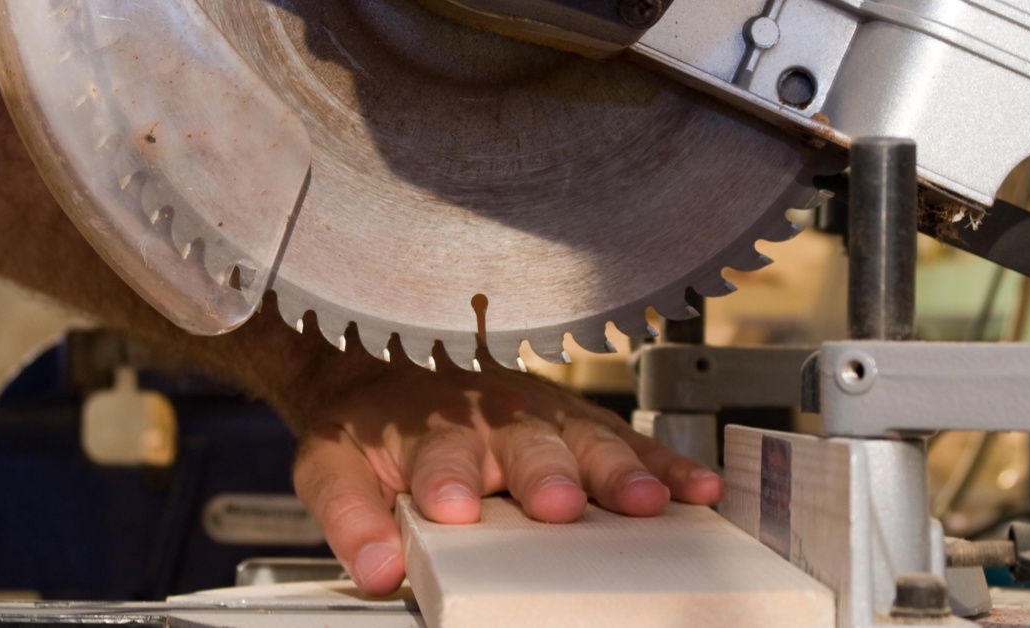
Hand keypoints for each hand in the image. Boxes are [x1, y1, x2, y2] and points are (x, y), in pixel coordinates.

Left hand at [279, 332, 723, 596]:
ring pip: (586, 440)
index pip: (437, 456)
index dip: (447, 480)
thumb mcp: (333, 469)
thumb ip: (351, 520)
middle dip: (545, 474)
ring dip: (615, 471)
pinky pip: (631, 442)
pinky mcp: (583, 424)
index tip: (453, 506)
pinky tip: (696, 489)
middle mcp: (492, 417)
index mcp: (429, 431)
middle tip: (558, 502)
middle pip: (524, 446)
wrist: (384, 367)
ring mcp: (545, 416)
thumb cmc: (368, 429)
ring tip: (642, 502)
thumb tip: (377, 572)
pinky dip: (665, 465)